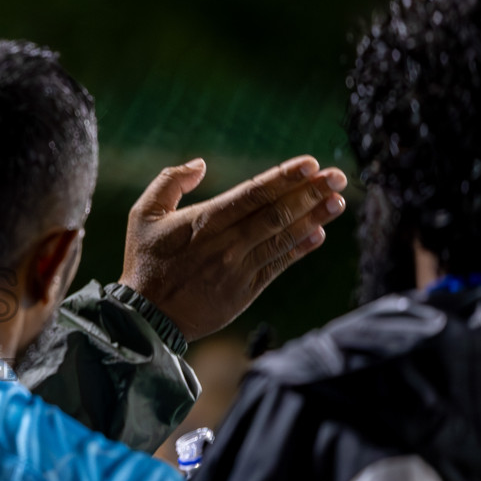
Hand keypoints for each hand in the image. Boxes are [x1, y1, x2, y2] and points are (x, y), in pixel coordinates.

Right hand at [121, 156, 347, 341]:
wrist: (146, 317)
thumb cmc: (145, 262)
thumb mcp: (143, 215)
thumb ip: (169, 181)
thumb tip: (200, 164)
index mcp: (203, 222)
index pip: (252, 194)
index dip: (283, 178)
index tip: (310, 163)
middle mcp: (226, 244)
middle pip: (275, 213)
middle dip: (310, 192)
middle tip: (337, 176)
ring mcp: (238, 269)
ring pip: (282, 238)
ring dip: (313, 217)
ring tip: (338, 200)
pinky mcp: (245, 291)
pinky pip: (278, 266)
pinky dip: (300, 249)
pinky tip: (319, 233)